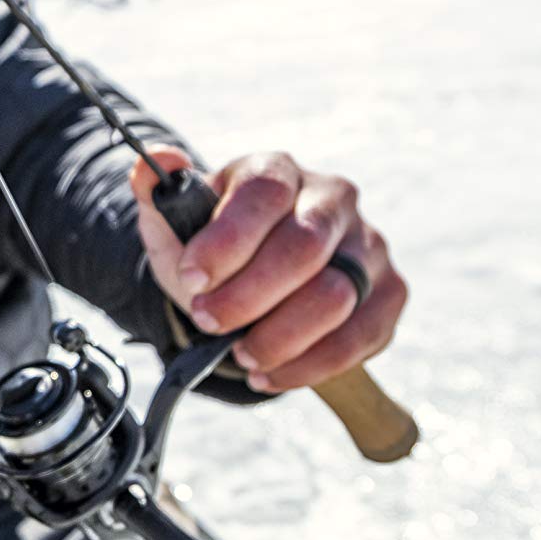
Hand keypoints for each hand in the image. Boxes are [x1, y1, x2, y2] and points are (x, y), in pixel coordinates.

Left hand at [131, 147, 406, 394]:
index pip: (265, 194)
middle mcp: (333, 199)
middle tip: (208, 321)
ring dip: (279, 337)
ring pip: (335, 297)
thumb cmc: (213, 249)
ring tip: (241, 356)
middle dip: (248, 296)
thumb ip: (157, 193)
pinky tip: (271, 375)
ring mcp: (367, 246)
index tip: (192, 280)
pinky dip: (309, 366)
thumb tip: (152, 165)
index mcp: (278, 172)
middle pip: (303, 248)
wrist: (248, 280)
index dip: (227, 241)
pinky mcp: (388, 293)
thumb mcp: (175, 223)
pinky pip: (359, 337)